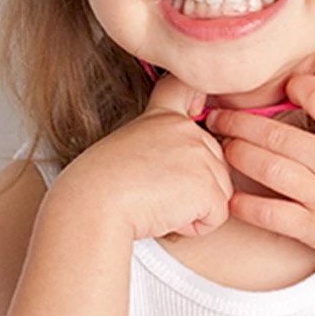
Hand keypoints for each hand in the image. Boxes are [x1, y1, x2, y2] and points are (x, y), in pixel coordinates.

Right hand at [57, 72, 232, 240]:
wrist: (94, 203)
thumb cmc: (100, 187)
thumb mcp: (128, 149)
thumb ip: (160, 147)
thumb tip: (184, 170)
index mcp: (163, 117)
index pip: (186, 89)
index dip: (197, 97)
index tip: (197, 105)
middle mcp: (186, 130)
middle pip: (216, 162)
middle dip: (195, 186)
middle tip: (155, 192)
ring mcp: (200, 154)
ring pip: (220, 191)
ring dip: (193, 209)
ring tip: (157, 204)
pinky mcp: (208, 185)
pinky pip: (217, 216)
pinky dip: (195, 227)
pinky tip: (166, 216)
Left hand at [204, 73, 314, 284]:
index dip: (297, 86)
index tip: (281, 84)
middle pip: (278, 134)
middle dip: (240, 122)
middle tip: (216, 116)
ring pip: (269, 168)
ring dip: (238, 154)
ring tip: (219, 147)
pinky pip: (271, 215)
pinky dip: (246, 206)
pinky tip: (230, 198)